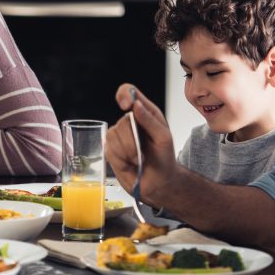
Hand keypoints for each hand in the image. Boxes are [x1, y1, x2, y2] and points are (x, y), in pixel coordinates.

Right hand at [106, 83, 177, 204]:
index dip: (124, 94)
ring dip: (127, 152)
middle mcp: (130, 121)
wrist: (158, 183)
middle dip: (132, 141)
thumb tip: (135, 105)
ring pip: (113, 136)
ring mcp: (118, 135)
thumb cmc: (164, 158)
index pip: (128, 91)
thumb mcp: (164, 138)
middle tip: (142, 154)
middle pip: (122, 121)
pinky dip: (121, 159)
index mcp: (145, 112)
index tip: (126, 105)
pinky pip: (109, 149)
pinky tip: (130, 164)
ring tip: (138, 160)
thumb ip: (150, 120)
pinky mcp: (110, 149)